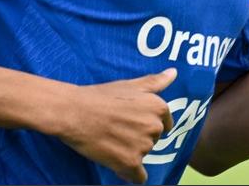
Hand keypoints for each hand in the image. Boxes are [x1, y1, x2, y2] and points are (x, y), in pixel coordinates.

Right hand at [57, 68, 176, 183]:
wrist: (74, 111)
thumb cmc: (101, 96)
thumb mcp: (131, 85)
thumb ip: (156, 82)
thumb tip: (174, 73)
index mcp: (159, 107)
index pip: (164, 125)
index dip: (146, 125)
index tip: (131, 122)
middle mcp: (155, 126)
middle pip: (153, 141)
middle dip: (139, 138)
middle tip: (118, 129)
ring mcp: (143, 145)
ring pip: (143, 156)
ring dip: (131, 153)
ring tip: (112, 141)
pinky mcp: (130, 162)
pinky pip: (138, 177)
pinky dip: (130, 174)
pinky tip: (119, 165)